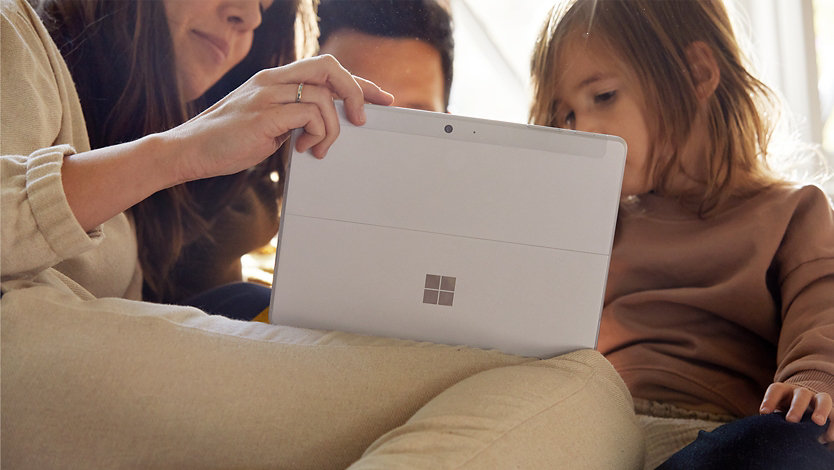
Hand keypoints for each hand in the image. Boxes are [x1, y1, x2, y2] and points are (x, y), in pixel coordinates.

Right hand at [167, 54, 393, 183]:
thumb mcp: (266, 124)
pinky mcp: (264, 114)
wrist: (187, 151)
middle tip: (363, 120)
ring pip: (323, 97)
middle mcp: (271, 80)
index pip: (325, 69)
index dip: (357, 83)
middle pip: (329, 68)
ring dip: (331, 128)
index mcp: (273, 80)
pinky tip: (303, 149)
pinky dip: (316, 133)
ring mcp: (267, 95)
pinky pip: (309, 114)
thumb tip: (322, 127)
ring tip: (316, 147)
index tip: (379, 98)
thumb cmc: (225, 142)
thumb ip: (291, 119)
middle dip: (356, 92)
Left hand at [760, 382, 832, 442]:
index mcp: (785, 391)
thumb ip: (774, 420)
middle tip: (791, 420)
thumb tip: (768, 432)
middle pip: (801, 395)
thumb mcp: (777, 413)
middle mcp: (802, 393)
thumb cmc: (785, 413)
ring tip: (818, 422)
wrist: (804, 410)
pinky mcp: (831, 409)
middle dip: (796, 407)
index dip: (769, 400)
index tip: (764, 413)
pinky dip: (833, 424)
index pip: (776, 390)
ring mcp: (818, 400)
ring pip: (823, 400)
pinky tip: (828, 436)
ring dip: (821, 410)